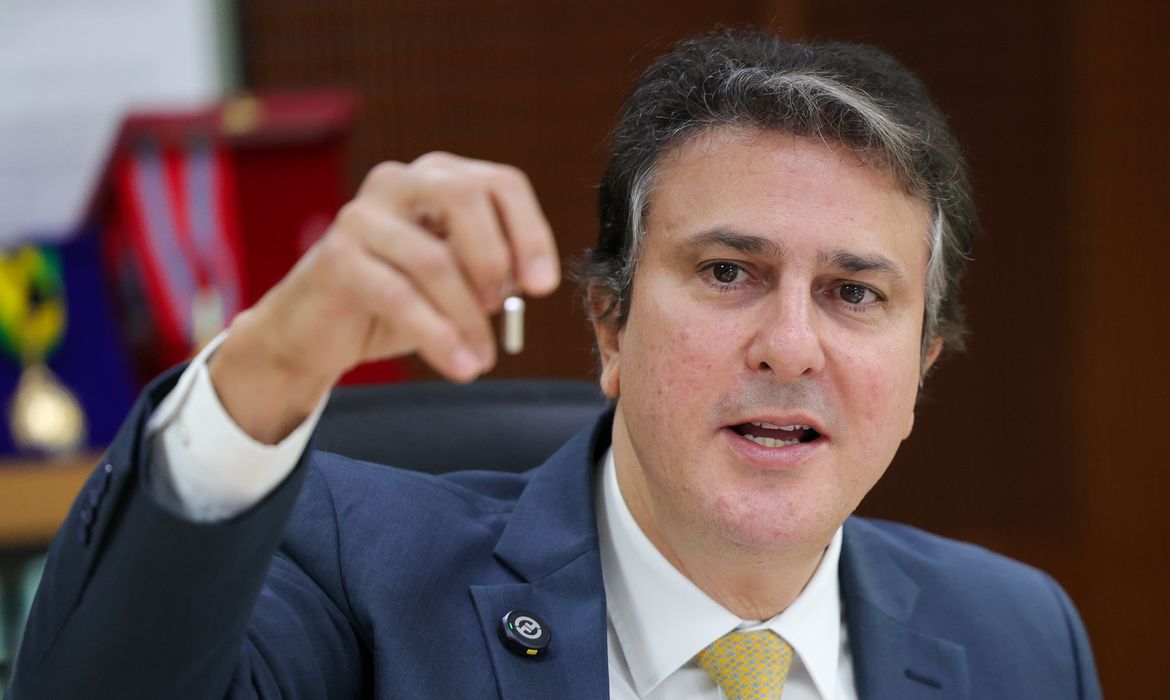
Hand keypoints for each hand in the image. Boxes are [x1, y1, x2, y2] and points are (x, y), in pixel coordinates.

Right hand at [209, 153, 559, 442]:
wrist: (315, 331)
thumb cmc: (394, 300)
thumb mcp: (456, 281)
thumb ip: (491, 269)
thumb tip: (530, 279)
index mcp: (438, 177)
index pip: (500, 183)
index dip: (530, 232)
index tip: (544, 286)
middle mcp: (399, 182)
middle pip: (464, 194)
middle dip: (495, 256)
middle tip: (505, 306)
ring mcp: (363, 215)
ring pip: (433, 259)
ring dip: (467, 317)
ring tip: (483, 358)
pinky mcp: (336, 256)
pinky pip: (399, 296)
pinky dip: (438, 336)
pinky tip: (461, 365)